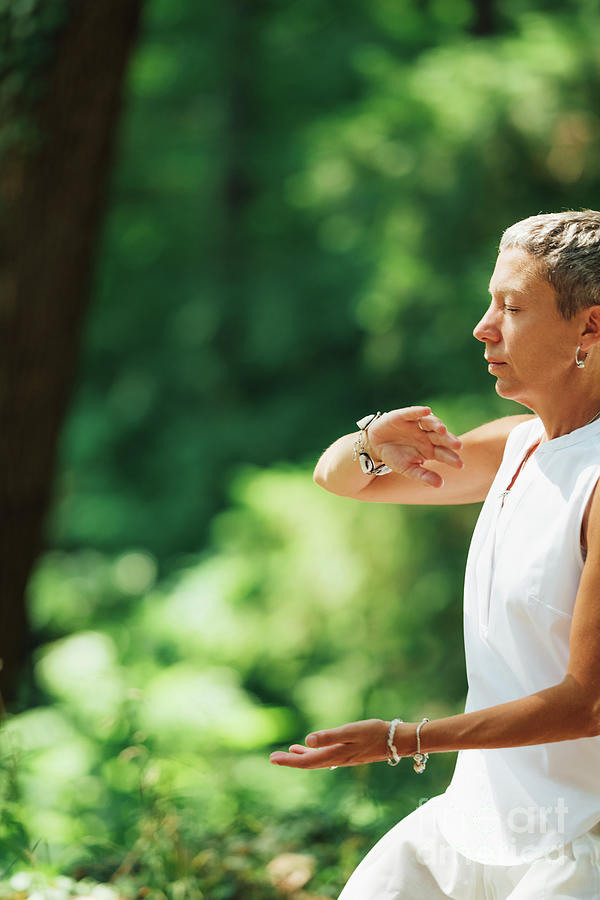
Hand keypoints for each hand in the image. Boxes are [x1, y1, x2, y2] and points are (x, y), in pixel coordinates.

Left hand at [270, 718, 393, 769]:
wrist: (396, 741)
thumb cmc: (374, 732)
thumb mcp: (350, 731)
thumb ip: (329, 736)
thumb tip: (307, 741)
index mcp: (334, 755)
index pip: (306, 761)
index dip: (288, 761)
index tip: (273, 759)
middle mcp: (337, 759)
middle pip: (309, 763)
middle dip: (291, 761)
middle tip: (273, 758)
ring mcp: (343, 758)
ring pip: (317, 760)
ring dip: (301, 757)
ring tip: (289, 752)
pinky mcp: (349, 754)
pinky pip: (326, 757)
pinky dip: (315, 753)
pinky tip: (314, 749)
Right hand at [367, 407, 462, 487]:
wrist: (375, 445)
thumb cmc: (395, 458)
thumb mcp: (408, 469)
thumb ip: (424, 476)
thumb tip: (440, 485)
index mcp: (430, 449)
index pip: (444, 453)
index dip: (452, 458)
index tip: (460, 466)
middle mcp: (427, 435)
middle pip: (441, 436)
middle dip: (449, 440)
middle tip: (458, 446)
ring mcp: (417, 424)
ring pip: (430, 422)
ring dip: (437, 424)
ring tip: (442, 429)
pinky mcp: (404, 416)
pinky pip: (413, 412)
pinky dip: (419, 411)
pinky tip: (426, 411)